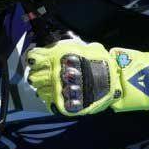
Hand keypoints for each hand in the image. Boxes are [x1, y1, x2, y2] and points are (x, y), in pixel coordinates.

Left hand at [26, 40, 148, 116]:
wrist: (114, 82)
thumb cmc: (103, 63)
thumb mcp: (89, 48)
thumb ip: (75, 47)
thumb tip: (67, 44)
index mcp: (60, 57)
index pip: (35, 56)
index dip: (34, 58)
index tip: (36, 60)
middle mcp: (55, 72)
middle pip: (34, 74)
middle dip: (36, 74)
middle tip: (41, 74)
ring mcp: (58, 89)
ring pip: (39, 89)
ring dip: (41, 87)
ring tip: (47, 86)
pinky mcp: (63, 103)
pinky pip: (48, 101)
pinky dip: (48, 98)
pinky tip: (52, 96)